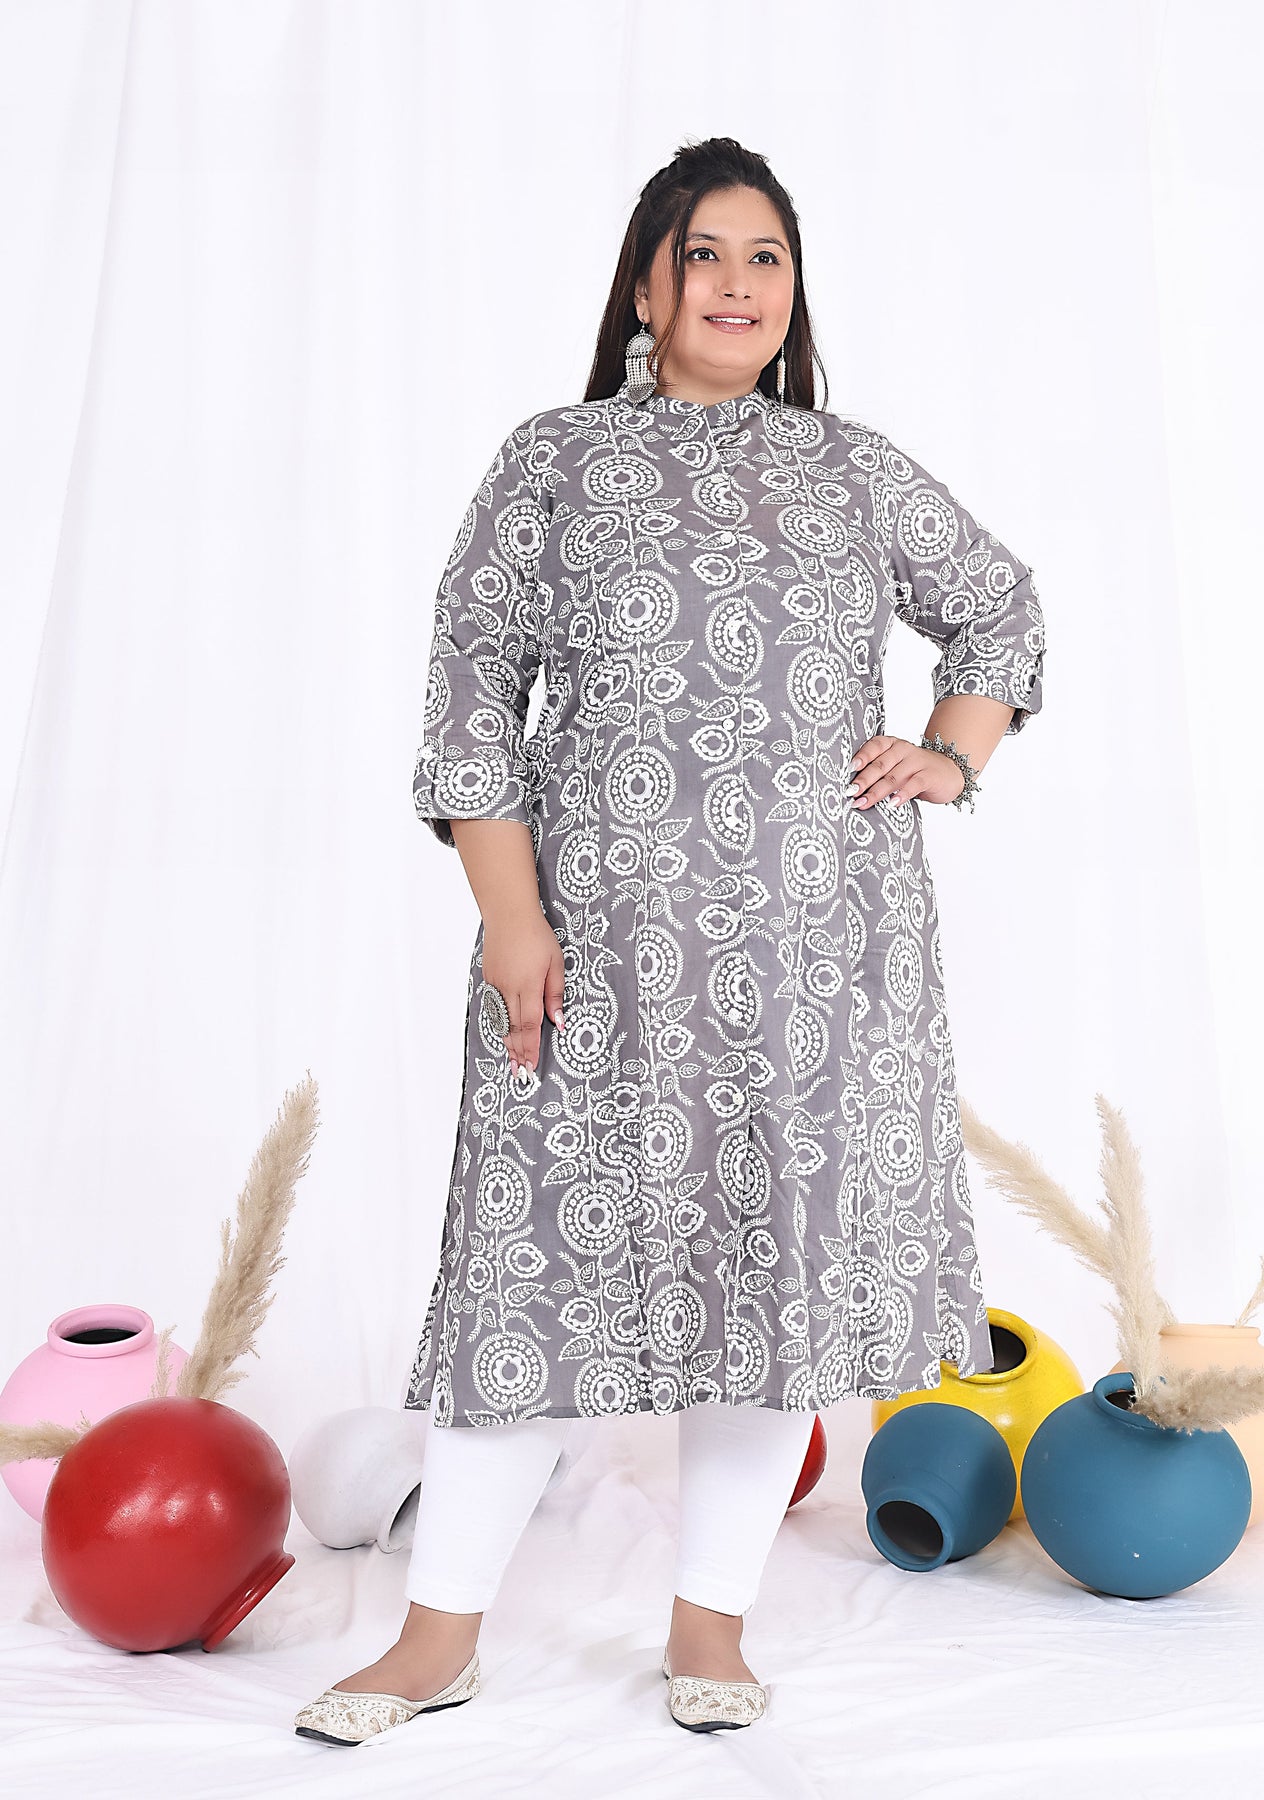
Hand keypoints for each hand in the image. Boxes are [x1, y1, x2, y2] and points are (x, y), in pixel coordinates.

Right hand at [481, 911, 565, 1076]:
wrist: (509, 915)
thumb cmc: (537, 936)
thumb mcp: (556, 963)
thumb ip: (555, 994)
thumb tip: (557, 1022)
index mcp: (529, 985)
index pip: (530, 1025)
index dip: (532, 1048)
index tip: (532, 1066)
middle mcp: (509, 988)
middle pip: (514, 1028)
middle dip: (519, 1053)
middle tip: (522, 1074)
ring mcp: (496, 984)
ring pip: (502, 1021)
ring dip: (508, 1043)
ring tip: (513, 1062)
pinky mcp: (489, 979)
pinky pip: (495, 1008)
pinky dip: (500, 1025)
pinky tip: (505, 1035)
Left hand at [848, 734, 965, 808]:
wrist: (950, 772)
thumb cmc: (915, 771)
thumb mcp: (896, 767)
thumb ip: (879, 773)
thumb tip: (852, 790)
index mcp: (891, 744)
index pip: (874, 746)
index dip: (861, 757)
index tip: (849, 769)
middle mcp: (903, 749)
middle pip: (880, 765)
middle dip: (863, 780)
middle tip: (850, 792)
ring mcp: (917, 761)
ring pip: (893, 777)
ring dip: (876, 792)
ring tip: (863, 803)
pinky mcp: (929, 776)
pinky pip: (913, 784)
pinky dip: (902, 795)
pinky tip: (892, 804)